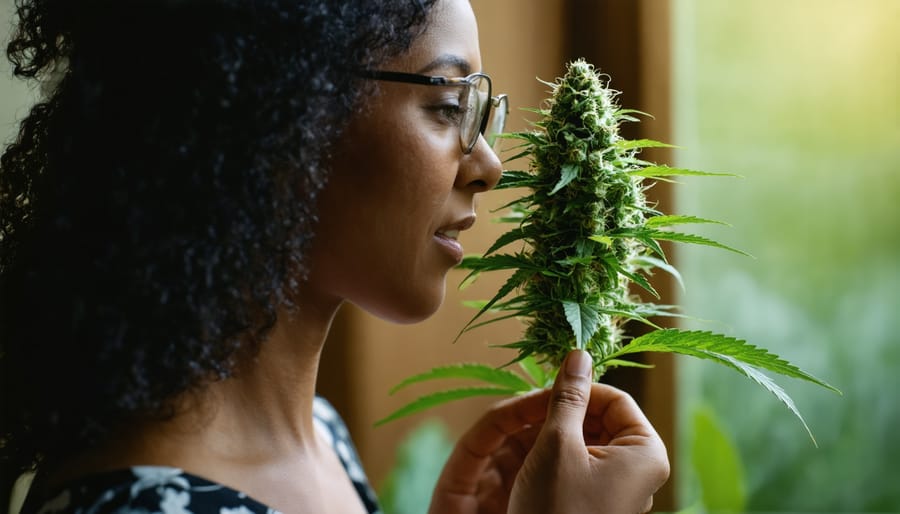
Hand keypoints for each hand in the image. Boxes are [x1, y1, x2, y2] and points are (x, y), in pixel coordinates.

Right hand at [428, 350, 668, 513]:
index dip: (580, 389)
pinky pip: (585, 464)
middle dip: (569, 413)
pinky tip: (538, 464)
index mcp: (647, 452)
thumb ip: (569, 396)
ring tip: (534, 443)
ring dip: (561, 434)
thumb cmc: (557, 508)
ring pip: (591, 441)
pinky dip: (561, 456)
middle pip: (605, 418)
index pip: (616, 398)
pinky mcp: (603, 501)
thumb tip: (579, 353)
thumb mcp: (558, 444)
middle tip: (534, 415)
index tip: (547, 392)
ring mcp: (623, 488)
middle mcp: (643, 470)